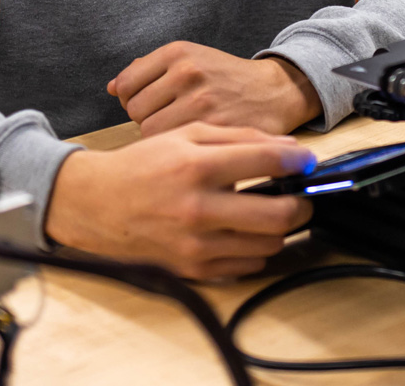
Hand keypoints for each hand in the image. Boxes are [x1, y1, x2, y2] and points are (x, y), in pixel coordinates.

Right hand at [45, 122, 314, 278]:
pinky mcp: (193, 269)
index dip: (295, 160)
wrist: (97, 204)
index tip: (306, 160)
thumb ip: (237, 137)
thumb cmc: (143, 165)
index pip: (264, 162)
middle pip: (277, 215)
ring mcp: (196, 245)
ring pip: (267, 245)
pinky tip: (247, 231)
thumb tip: (286, 145)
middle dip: (301, 205)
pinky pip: (246, 265)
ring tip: (273, 211)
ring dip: (281, 229)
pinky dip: (256, 249)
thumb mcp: (186, 135)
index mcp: (196, 167)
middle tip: (301, 195)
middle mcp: (198, 209)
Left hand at [107, 41, 322, 136]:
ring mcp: (201, 101)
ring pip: (151, 131)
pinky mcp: (214, 127)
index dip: (132, 99)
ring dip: (161, 136)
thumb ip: (148, 69)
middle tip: (168, 119)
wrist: (273, 92)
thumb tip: (112, 87)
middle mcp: (187, 72)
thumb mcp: (189, 59)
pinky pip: (174, 145)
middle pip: (136, 110)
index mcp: (177, 52)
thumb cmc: (224, 78)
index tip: (149, 105)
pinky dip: (178, 147)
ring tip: (179, 131)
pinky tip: (191, 142)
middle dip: (147, 118)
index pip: (126, 84)